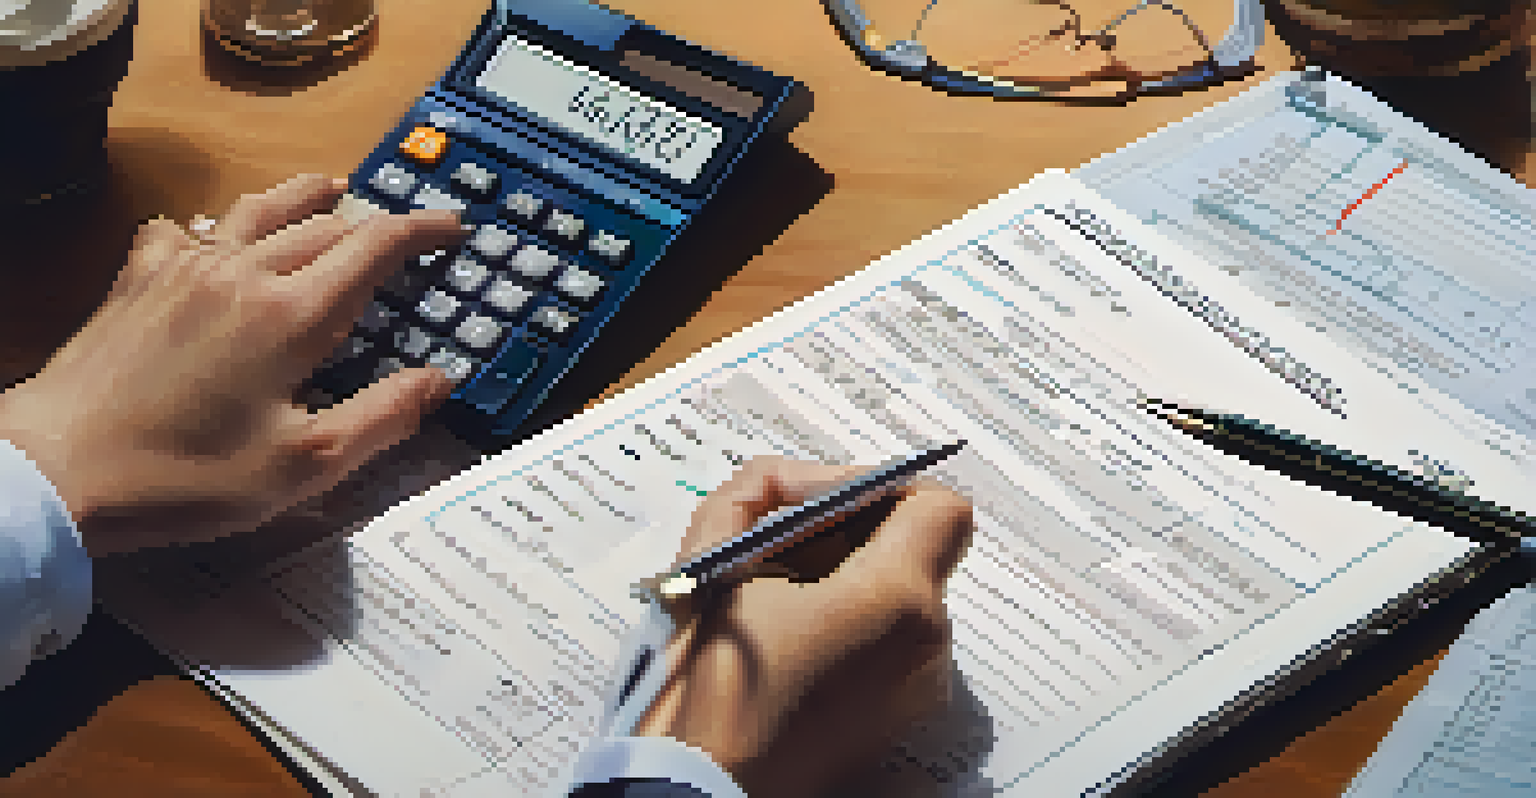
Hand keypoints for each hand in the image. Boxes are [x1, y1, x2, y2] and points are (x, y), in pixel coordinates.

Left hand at [0, 174, 468, 555]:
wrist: (58, 468)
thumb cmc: (187, 477)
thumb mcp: (305, 466)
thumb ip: (384, 417)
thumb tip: (440, 379)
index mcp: (294, 315)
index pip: (375, 245)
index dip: (423, 230)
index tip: (455, 227)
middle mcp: (244, 272)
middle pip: (325, 224)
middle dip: (374, 224)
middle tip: (404, 238)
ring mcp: (184, 267)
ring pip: (258, 210)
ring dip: (304, 197)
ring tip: (330, 188)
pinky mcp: (138, 278)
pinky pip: (186, 229)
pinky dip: (216, 225)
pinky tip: (214, 238)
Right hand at [633, 457, 973, 796]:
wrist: (708, 784)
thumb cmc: (714, 677)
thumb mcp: (718, 559)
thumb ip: (761, 494)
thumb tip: (799, 486)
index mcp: (896, 596)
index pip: (939, 506)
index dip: (886, 492)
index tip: (828, 508)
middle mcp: (928, 642)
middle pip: (918, 552)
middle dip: (857, 538)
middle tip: (787, 550)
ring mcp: (922, 687)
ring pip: (904, 598)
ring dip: (853, 584)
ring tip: (784, 604)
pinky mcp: (903, 719)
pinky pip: (894, 646)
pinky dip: (855, 631)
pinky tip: (802, 647)